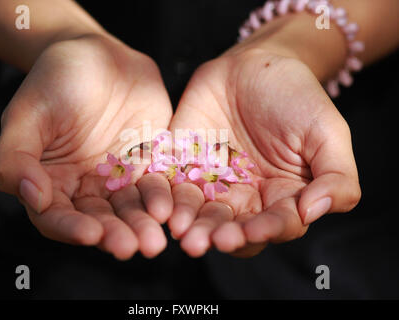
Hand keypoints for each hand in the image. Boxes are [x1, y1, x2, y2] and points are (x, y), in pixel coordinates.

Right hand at [0, 34, 172, 259]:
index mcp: (50, 182)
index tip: (91, 234)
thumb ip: (17, 156)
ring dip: (143, 226)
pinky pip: (158, 186)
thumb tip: (30, 197)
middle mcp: (85, 187)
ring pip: (131, 210)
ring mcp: (119, 178)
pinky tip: (173, 209)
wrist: (97, 54)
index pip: (56, 218)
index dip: (71, 229)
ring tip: (155, 240)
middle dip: (116, 235)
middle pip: (99, 221)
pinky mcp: (148, 165)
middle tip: (134, 247)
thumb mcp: (27, 113)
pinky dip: (165, 199)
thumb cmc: (54, 80)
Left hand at [168, 47, 360, 257]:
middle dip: (221, 236)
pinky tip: (161, 206)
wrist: (253, 65)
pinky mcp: (183, 166)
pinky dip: (165, 198)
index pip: (277, 225)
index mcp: (283, 197)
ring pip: (199, 214)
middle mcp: (246, 198)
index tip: (254, 231)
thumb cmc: (296, 97)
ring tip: (181, 230)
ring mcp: (212, 184)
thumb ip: (335, 176)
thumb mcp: (327, 132)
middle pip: (233, 228)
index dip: (267, 231)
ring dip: (190, 225)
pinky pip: (171, 187)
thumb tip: (314, 212)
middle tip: (208, 241)